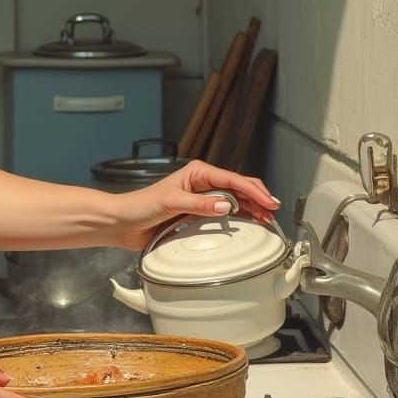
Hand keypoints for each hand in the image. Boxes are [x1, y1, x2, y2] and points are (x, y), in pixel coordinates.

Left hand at [107, 159, 279, 250]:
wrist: (123, 222)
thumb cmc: (140, 205)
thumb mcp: (170, 202)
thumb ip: (198, 204)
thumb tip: (226, 204)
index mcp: (196, 173)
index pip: (232, 179)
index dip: (253, 190)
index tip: (269, 202)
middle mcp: (201, 184)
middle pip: (238, 188)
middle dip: (258, 198)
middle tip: (273, 212)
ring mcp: (201, 199)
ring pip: (234, 201)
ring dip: (251, 208)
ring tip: (267, 219)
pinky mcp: (197, 214)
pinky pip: (224, 214)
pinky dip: (239, 218)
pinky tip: (248, 224)